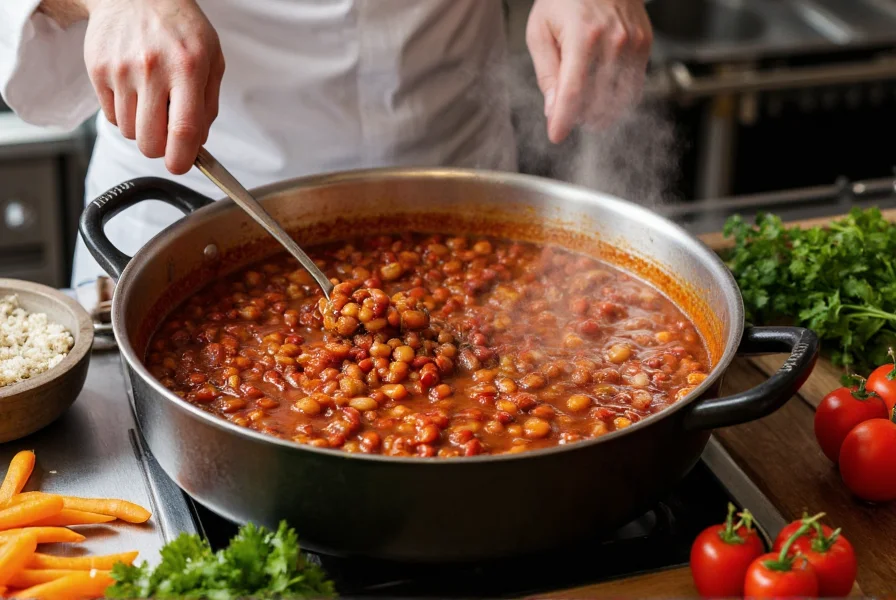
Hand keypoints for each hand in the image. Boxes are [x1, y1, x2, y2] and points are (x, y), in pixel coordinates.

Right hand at [82, 0, 224, 173]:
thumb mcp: (212, 60)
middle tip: (167, 134)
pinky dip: (125, 114)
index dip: (182, 158)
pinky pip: (111, 117)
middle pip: (150, 141)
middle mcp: (153, 69)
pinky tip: (135, 92)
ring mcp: (121, 70)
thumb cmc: (180, 29)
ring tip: (152, 103)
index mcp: (188, 67)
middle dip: (161, 148)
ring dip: (143, 129)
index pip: (184, 129)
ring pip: (129, 132)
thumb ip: (209, 106)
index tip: (181, 165)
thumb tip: (197, 144)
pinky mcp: (98, 70)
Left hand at [526, 0, 652, 143]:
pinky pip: (633, 87)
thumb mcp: (540, 32)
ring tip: (583, 108)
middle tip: (566, 113)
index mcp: (582, 37)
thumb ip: (547, 74)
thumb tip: (552, 110)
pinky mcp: (645, 45)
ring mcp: (633, 44)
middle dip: (578, 115)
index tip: (556, 135)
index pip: (573, 92)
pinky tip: (602, 97)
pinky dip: (617, 100)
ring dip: (598, 113)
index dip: (564, 120)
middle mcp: (613, 42)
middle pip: (596, 101)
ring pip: (618, 100)